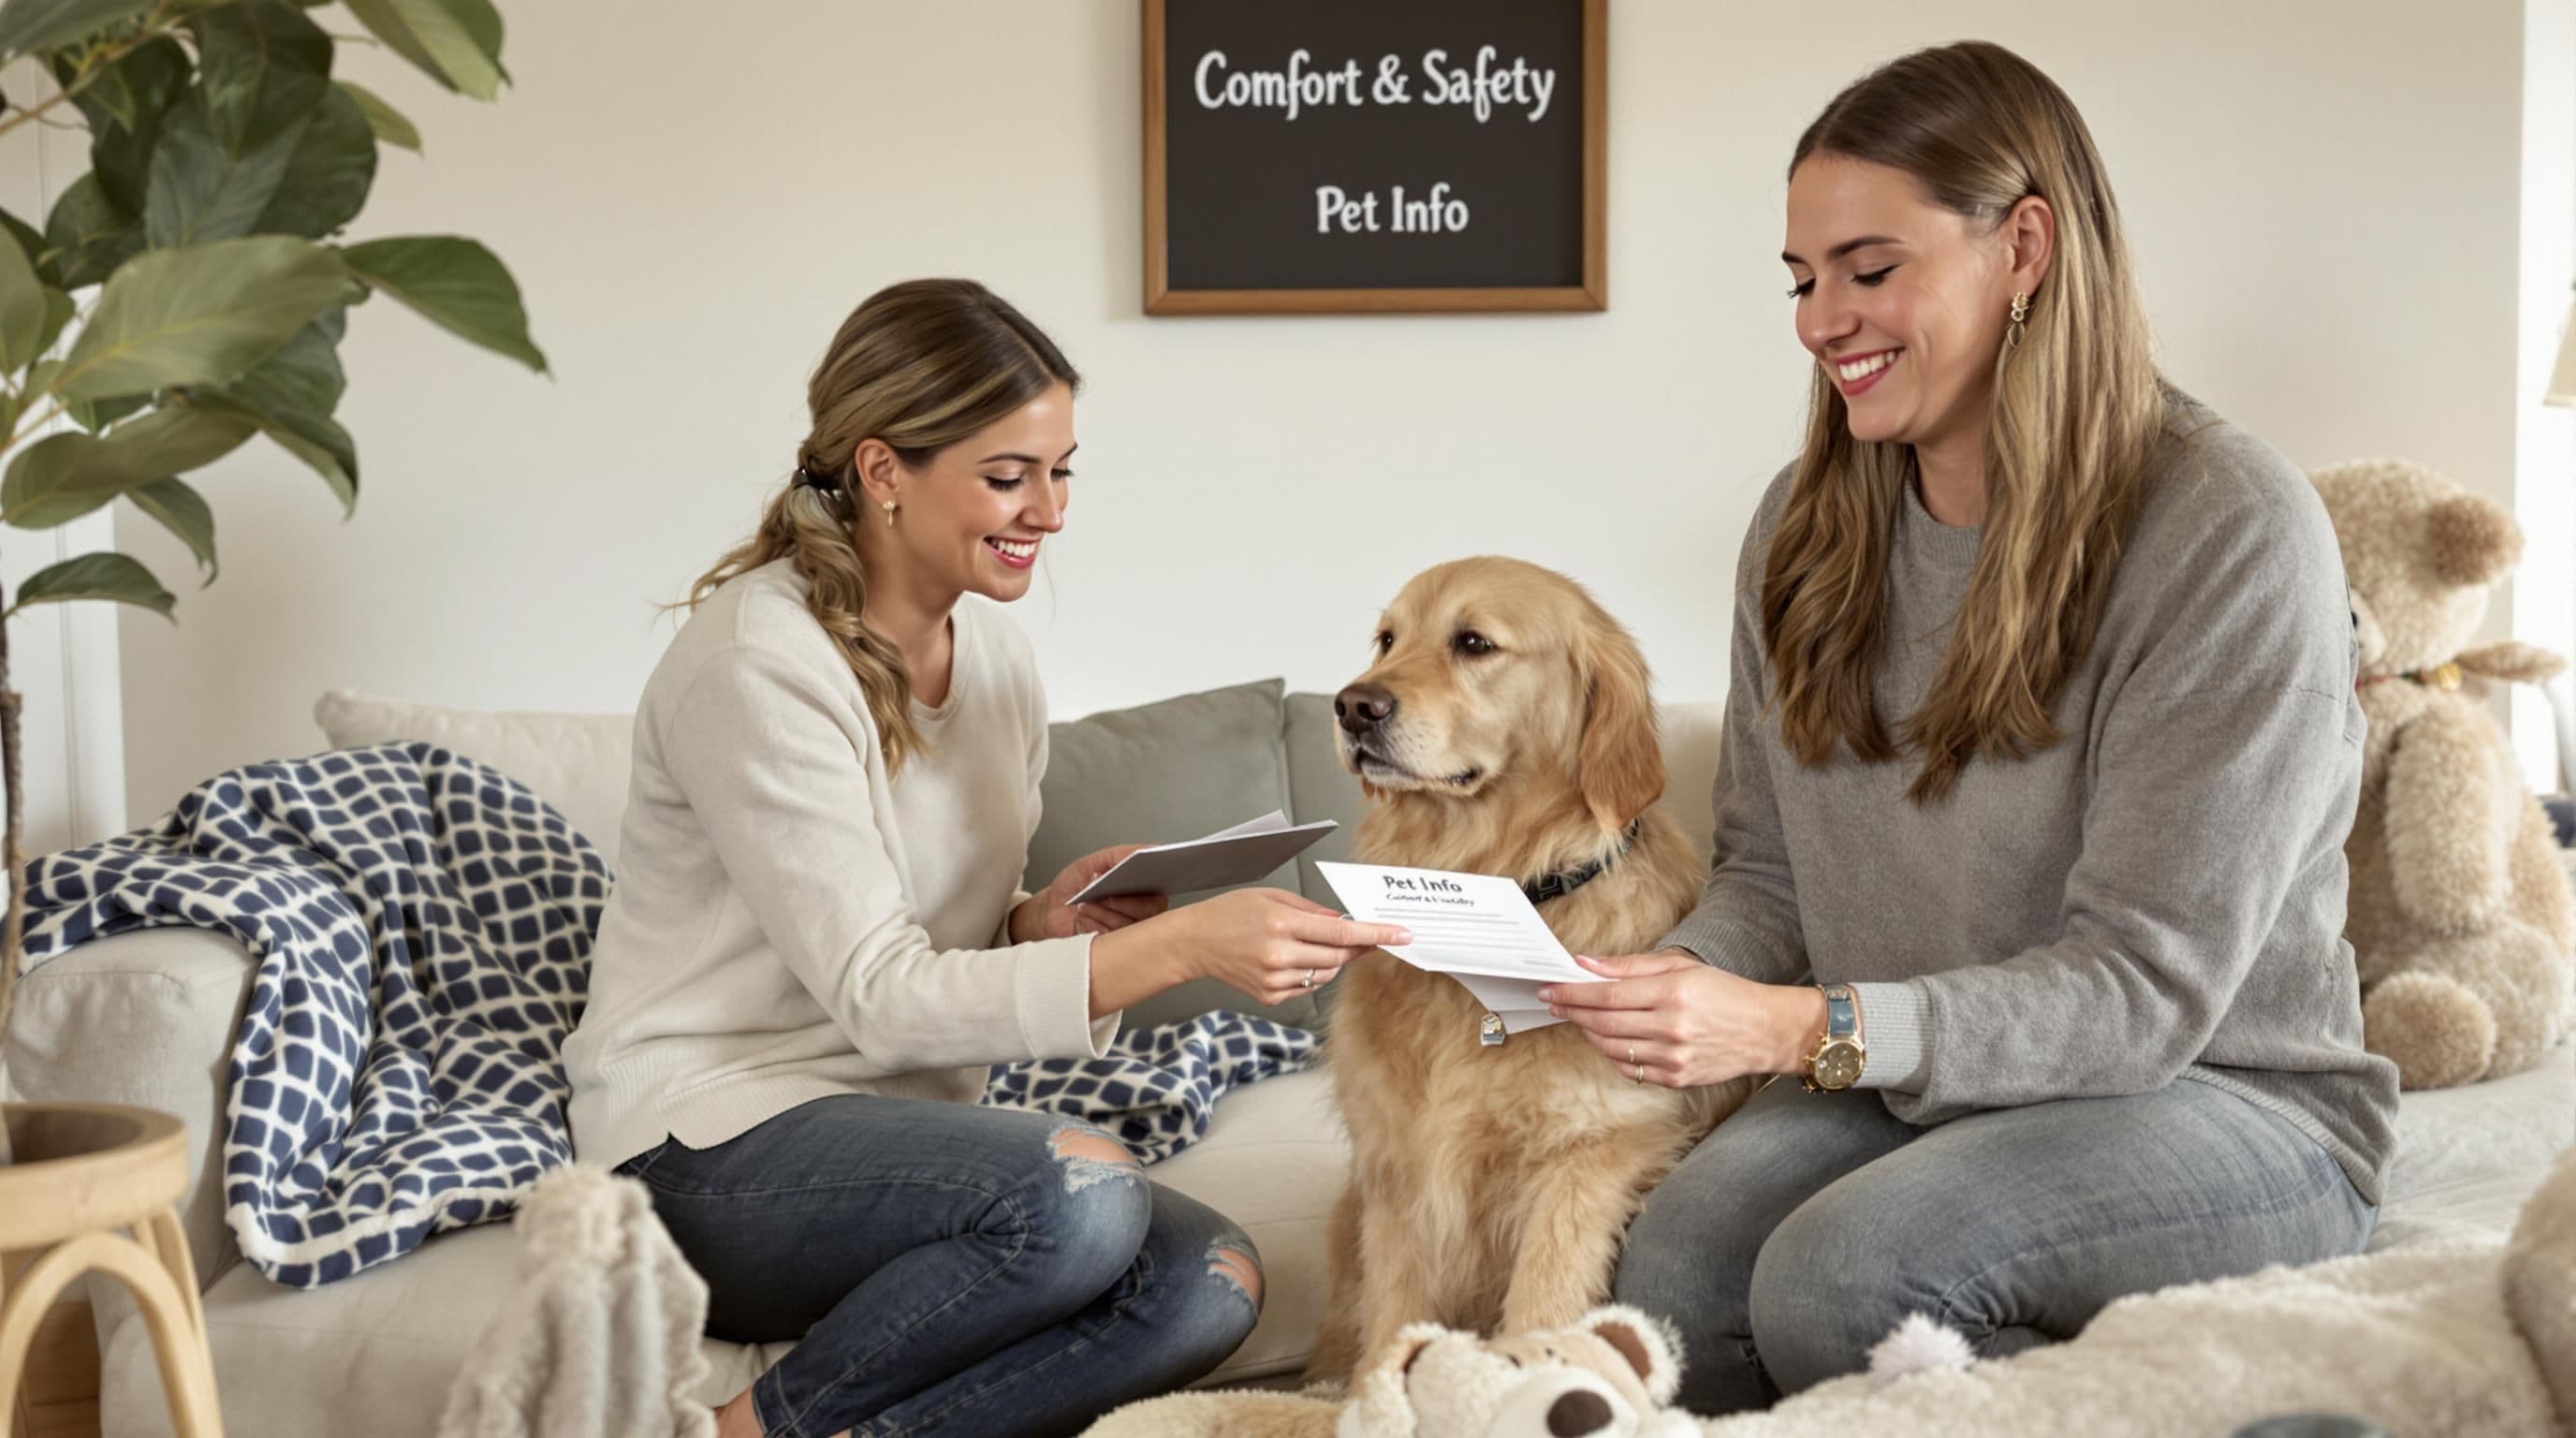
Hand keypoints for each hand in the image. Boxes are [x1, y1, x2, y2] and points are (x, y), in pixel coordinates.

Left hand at [1013, 844, 1170, 942]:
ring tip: (1086, 903)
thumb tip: (1138, 852)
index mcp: (1141, 885)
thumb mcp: (1090, 863)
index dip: (1159, 878)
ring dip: (1104, 912)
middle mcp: (1142, 907)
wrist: (1051, 911)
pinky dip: (1095, 924)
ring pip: (1131, 923)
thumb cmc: (1072, 887)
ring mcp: (1131, 927)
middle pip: (1152, 907)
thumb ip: (1115, 856)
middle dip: (1124, 900)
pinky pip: (1116, 937)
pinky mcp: (1117, 945)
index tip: (1146, 874)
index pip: (1162, 883)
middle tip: (1104, 894)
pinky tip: (1083, 916)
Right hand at [1160, 888, 1411, 1007]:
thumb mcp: (1272, 897)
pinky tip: (1293, 959)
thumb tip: (1343, 923)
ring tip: (1310, 944)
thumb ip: (1312, 910)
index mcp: (1283, 924)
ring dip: (1332, 960)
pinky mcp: (1270, 996)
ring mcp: (1275, 979)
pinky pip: (1307, 986)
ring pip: (1326, 974)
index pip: (1343, 934)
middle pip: (1339, 957)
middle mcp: (1280, 955)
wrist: (1194, 943)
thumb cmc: (1229, 913)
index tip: (1401, 935)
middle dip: (1357, 948)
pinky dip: (1311, 972)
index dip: (1377, 935)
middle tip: (1365, 938)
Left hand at [1537, 949, 1826, 1088]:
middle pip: (1603, 1023)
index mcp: (1673, 994)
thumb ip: (1631, 966)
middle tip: (1555, 1002)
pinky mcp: (1676, 1079)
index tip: (1550, 989)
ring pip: (1611, 1048)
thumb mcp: (1682, 967)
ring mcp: (1673, 1058)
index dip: (1572, 993)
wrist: (1766, 1031)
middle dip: (1572, 1011)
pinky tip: (1607, 1039)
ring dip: (1588, 1032)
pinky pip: (1629, 1069)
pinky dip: (1611, 1053)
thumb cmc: (1725, 992)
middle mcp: (1671, 1028)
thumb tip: (1587, 965)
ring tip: (1579, 1017)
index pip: (1607, 994)